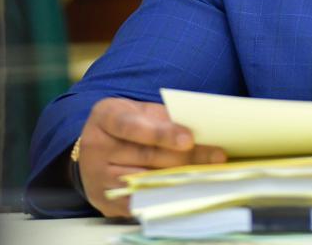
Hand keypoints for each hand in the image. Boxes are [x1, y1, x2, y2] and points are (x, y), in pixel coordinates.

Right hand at [77, 97, 226, 216]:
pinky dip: (163, 196)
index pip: (132, 125)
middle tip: (216, 157)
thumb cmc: (130, 124)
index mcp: (105, 117)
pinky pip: (139, 201)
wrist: (98, 146)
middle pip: (146, 156)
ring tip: (208, 173)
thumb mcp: (142, 111)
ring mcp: (96, 176)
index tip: (189, 139)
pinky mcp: (104, 200)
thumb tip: (202, 130)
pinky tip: (187, 190)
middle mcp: (95, 147)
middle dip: (185, 157)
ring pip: (146, 180)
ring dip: (179, 178)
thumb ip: (165, 118)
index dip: (161, 133)